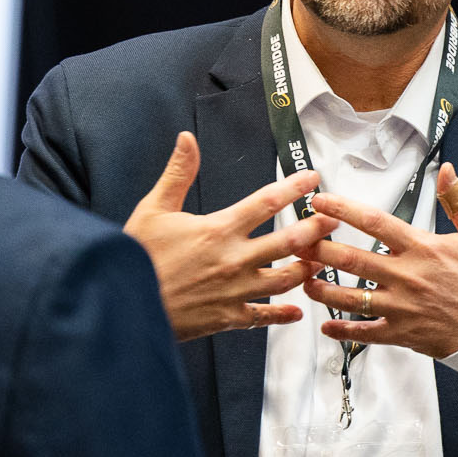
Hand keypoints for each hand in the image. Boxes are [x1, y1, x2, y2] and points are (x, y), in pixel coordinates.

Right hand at [123, 132, 337, 340]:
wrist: (123, 307)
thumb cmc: (136, 257)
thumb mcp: (153, 209)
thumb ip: (178, 174)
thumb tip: (187, 139)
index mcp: (218, 229)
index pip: (266, 202)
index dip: (294, 188)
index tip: (314, 179)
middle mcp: (233, 260)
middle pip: (289, 241)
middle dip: (317, 229)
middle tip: (334, 221)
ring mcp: (234, 291)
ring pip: (285, 280)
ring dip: (307, 269)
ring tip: (321, 260)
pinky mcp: (227, 317)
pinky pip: (263, 316)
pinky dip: (282, 314)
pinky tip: (297, 311)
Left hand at [302, 162, 457, 358]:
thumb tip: (445, 169)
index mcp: (423, 247)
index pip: (375, 223)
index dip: (343, 210)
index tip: (319, 201)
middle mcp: (407, 276)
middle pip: (352, 260)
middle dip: (320, 249)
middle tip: (296, 240)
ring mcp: (402, 307)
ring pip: (351, 297)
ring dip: (322, 289)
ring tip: (301, 279)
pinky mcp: (403, 333)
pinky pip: (366, 333)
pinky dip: (343, 330)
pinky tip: (325, 326)